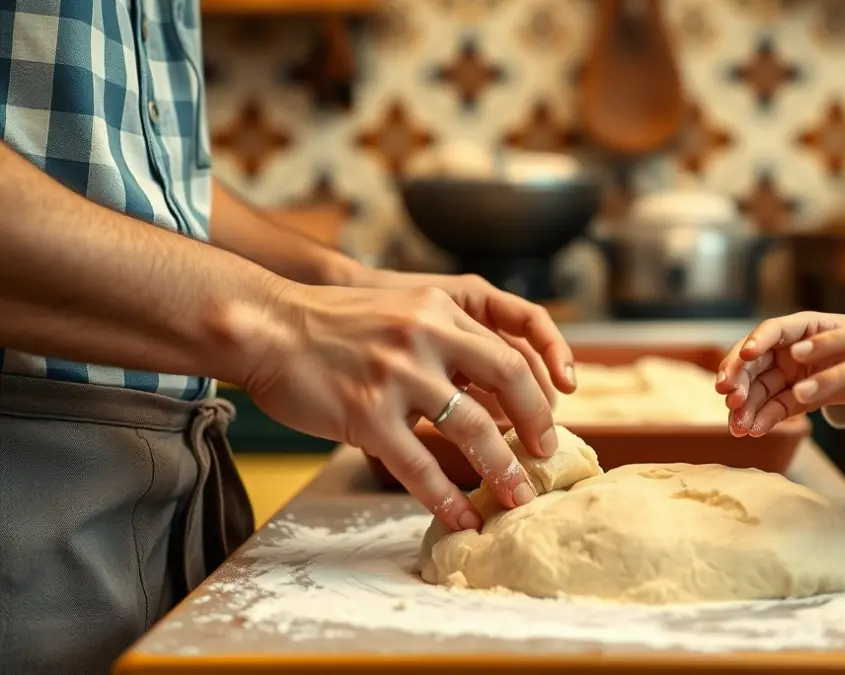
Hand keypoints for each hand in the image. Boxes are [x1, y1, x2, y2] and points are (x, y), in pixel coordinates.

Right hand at [236, 283, 559, 531]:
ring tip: (517, 498)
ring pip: (470, 429)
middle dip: (536, 425)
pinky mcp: (365, 415)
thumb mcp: (400, 311)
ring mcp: (396, 376)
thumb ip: (444, 339)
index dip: (537, 391)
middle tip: (548, 457)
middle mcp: (425, 336)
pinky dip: (446, 498)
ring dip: (502, 469)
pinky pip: (419, 466)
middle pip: (508, 379)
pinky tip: (462, 518)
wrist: (266, 327)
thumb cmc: (333, 327)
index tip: (548, 422)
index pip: (510, 349)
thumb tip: (492, 389)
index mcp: (440, 310)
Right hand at [715, 311, 844, 436]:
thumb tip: (799, 354)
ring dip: (745, 407)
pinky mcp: (796, 398)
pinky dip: (763, 419)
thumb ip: (835, 347)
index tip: (746, 354)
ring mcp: (790, 374)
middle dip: (738, 379)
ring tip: (738, 426)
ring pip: (758, 388)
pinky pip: (775, 408)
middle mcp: (789, 348)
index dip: (756, 340)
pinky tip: (753, 431)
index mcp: (804, 326)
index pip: (772, 329)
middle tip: (730, 398)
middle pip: (753, 361)